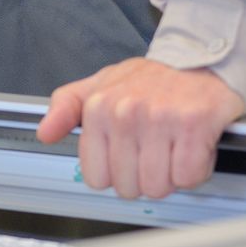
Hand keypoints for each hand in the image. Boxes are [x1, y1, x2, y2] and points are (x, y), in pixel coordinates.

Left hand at [36, 58, 245, 199]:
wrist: (200, 60)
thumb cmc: (152, 79)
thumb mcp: (99, 85)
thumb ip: (66, 108)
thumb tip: (44, 133)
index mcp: (98, 108)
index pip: (97, 177)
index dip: (116, 175)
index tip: (128, 159)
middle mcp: (124, 113)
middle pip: (129, 186)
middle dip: (144, 178)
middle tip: (155, 153)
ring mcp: (159, 119)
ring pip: (158, 186)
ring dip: (170, 177)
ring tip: (173, 150)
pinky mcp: (193, 125)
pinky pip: (188, 176)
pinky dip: (194, 171)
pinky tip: (192, 150)